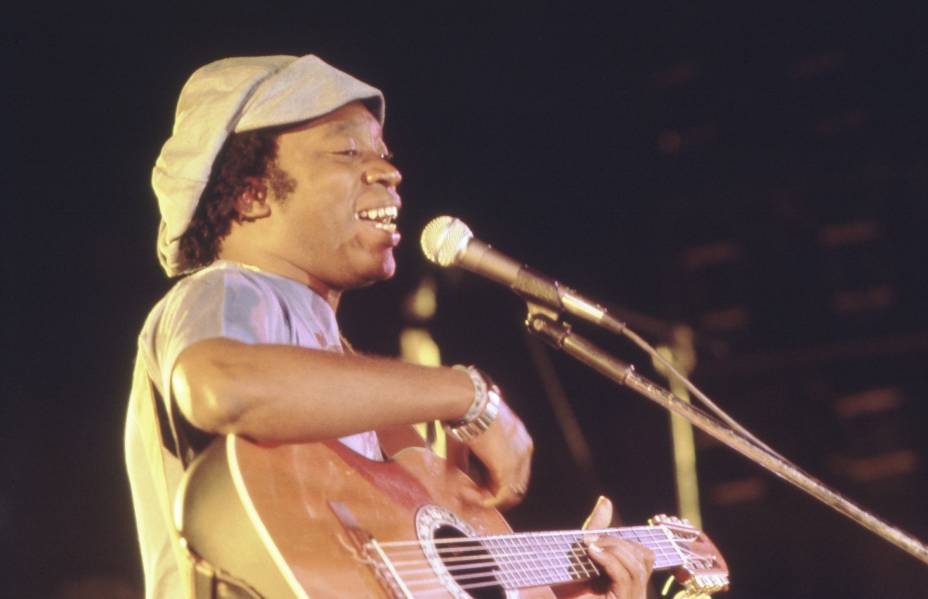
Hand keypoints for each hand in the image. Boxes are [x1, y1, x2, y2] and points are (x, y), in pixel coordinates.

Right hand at [462, 396, 532, 510]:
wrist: (470, 402)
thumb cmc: (468, 410)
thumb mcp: (472, 435)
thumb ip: (468, 457)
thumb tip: (456, 473)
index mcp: (519, 437)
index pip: (516, 468)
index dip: (497, 480)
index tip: (478, 484)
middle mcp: (524, 449)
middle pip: (516, 484)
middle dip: (494, 493)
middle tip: (473, 495)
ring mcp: (518, 460)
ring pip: (508, 493)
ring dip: (486, 498)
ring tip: (466, 493)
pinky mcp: (507, 468)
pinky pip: (499, 496)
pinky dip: (483, 500)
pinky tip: (468, 494)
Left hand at [555, 496, 654, 598]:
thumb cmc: (566, 587)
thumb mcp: (584, 554)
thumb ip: (598, 530)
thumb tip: (606, 501)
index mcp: (630, 582)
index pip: (645, 555)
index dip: (624, 541)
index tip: (594, 536)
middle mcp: (636, 593)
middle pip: (643, 557)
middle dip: (617, 542)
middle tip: (590, 540)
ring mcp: (631, 598)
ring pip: (636, 566)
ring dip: (612, 548)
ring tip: (589, 546)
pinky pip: (624, 576)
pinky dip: (609, 559)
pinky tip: (592, 553)